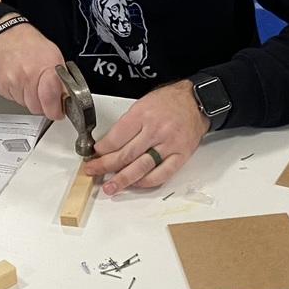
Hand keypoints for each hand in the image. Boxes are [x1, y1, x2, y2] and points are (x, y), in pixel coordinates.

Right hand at [0, 19, 65, 118]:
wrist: (3, 33)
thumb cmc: (28, 42)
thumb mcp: (53, 56)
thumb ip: (61, 80)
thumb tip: (66, 98)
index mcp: (41, 70)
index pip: (50, 104)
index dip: (56, 110)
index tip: (58, 111)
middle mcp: (24, 78)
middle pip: (36, 108)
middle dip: (41, 103)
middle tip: (42, 90)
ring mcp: (9, 83)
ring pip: (23, 104)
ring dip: (27, 96)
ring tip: (27, 78)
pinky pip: (10, 98)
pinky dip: (15, 92)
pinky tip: (16, 78)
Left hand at [84, 80, 209, 194]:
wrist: (195, 101)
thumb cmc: (168, 102)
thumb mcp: (141, 104)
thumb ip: (125, 125)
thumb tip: (108, 144)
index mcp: (142, 115)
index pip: (116, 138)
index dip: (102, 149)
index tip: (94, 154)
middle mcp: (155, 131)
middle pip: (125, 154)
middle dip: (105, 165)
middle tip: (93, 171)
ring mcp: (169, 145)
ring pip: (141, 167)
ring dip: (123, 179)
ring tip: (110, 187)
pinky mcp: (180, 156)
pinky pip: (162, 174)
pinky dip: (146, 182)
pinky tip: (135, 184)